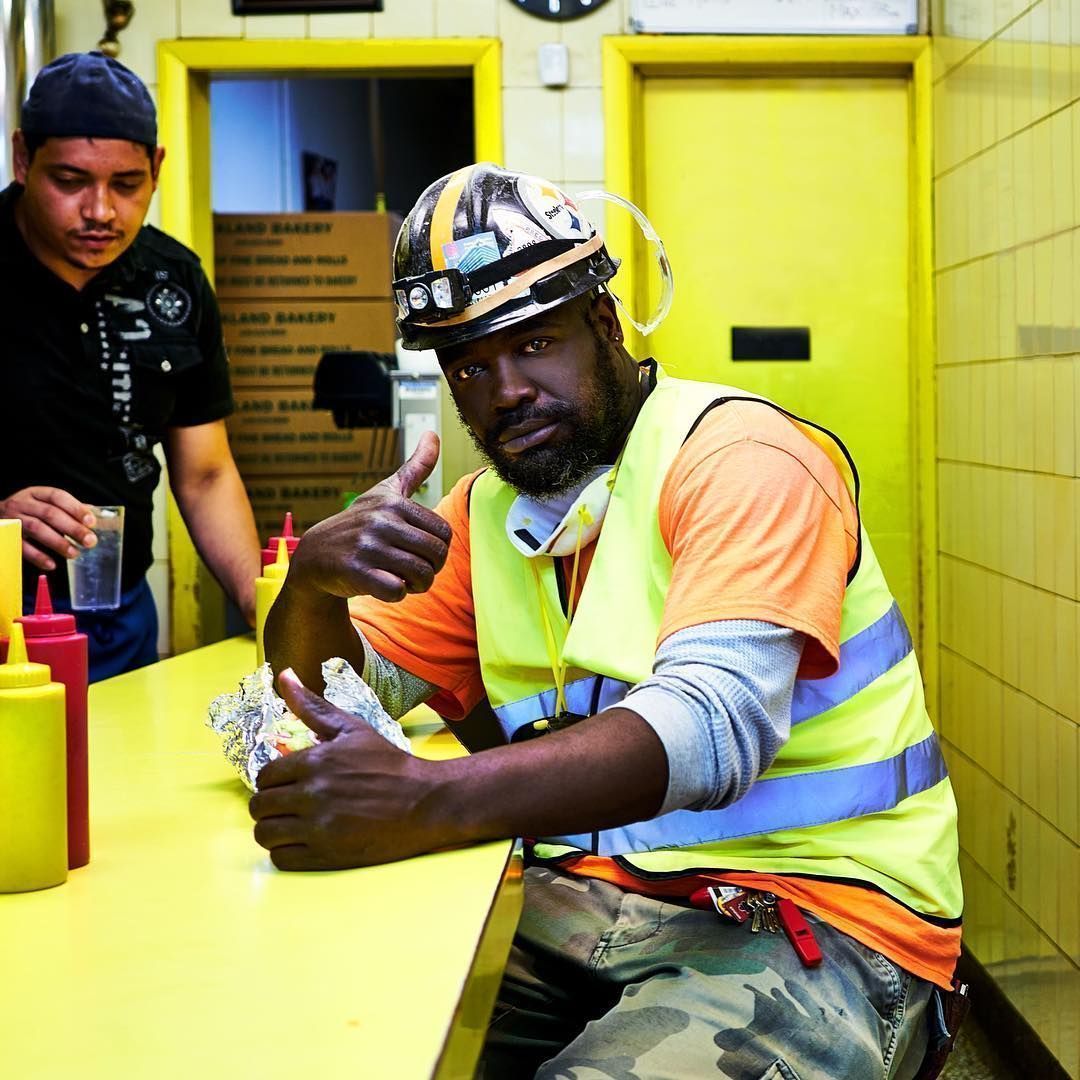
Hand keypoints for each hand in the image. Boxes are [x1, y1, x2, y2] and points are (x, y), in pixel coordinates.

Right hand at [0, 486, 97, 570]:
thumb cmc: (25, 512)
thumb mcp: (42, 504)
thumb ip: (66, 509)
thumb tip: (93, 513)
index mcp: (35, 494)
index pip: (58, 496)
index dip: (76, 508)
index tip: (91, 521)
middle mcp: (22, 504)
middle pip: (50, 513)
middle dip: (72, 528)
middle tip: (89, 541)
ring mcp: (12, 519)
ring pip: (36, 528)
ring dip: (58, 542)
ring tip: (74, 553)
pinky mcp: (6, 536)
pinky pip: (21, 546)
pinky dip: (38, 556)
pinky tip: (51, 564)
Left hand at [249, 668, 454, 869]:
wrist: (426, 801)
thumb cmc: (390, 764)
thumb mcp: (352, 729)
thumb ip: (312, 706)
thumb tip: (284, 675)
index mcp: (315, 762)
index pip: (264, 776)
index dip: (272, 780)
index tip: (286, 783)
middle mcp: (313, 795)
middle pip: (260, 807)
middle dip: (269, 804)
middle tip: (288, 803)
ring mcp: (320, 828)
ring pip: (266, 834)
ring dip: (274, 828)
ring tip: (292, 823)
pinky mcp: (328, 856)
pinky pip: (282, 859)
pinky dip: (286, 851)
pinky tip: (303, 840)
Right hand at [285, 430, 451, 603]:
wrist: (315, 556)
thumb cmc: (360, 523)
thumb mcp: (386, 492)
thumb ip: (416, 467)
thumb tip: (433, 433)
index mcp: (393, 503)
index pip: (444, 533)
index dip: (437, 549)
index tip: (419, 550)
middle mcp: (380, 521)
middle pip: (436, 556)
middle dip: (430, 569)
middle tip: (411, 569)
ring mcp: (367, 546)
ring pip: (421, 576)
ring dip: (416, 585)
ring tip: (400, 578)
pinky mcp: (355, 572)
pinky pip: (397, 592)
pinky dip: (396, 594)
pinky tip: (382, 585)